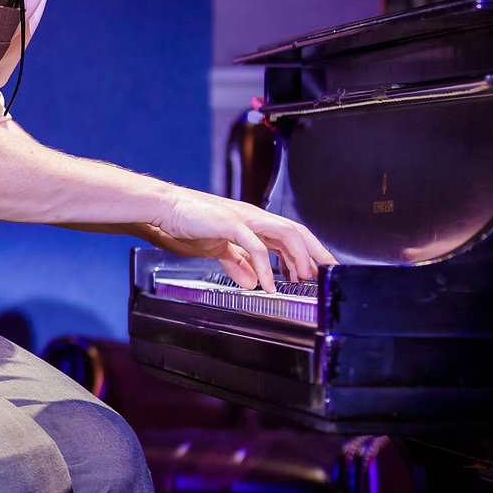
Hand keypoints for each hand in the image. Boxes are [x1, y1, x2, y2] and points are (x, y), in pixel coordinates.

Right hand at [151, 189, 336, 291]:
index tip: (317, 270)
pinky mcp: (231, 224)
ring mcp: (244, 218)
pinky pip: (256, 247)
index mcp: (253, 221)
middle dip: (315, 252)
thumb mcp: (216, 248)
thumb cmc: (187, 223)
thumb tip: (251, 281)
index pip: (290, 234)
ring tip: (303, 279)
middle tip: (328, 273)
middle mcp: (254, 216)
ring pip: (285, 235)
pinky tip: (269, 284)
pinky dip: (267, 267)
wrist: (164, 208)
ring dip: (298, 258)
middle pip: (296, 231)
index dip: (307, 251)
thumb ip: (235, 263)